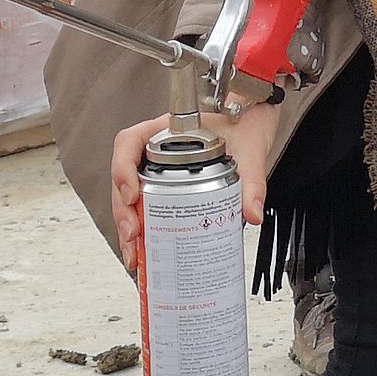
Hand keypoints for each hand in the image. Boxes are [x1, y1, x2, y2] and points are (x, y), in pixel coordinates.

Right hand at [106, 101, 279, 275]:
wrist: (254, 121)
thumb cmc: (244, 124)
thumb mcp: (249, 150)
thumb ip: (252, 181)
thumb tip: (251, 213)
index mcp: (166, 130)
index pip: (129, 143)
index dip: (123, 168)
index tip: (132, 194)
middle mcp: (156, 149)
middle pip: (124, 179)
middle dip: (123, 211)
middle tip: (133, 236)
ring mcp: (159, 169)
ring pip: (130, 197)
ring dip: (129, 226)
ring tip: (136, 254)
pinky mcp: (168, 187)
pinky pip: (147, 206)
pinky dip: (144, 230)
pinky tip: (147, 252)